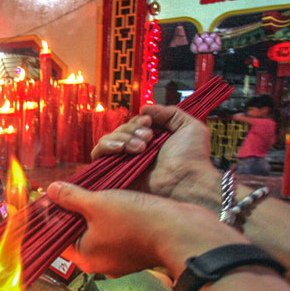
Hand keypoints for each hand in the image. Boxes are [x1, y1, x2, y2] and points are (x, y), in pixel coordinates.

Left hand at [46, 181, 244, 276]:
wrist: (183, 232)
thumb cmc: (138, 220)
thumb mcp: (98, 203)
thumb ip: (71, 198)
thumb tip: (50, 191)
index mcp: (84, 257)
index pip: (55, 237)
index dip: (51, 215)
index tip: (50, 197)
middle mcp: (99, 262)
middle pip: (75, 233)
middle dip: (73, 211)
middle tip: (71, 189)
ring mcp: (119, 258)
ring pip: (97, 231)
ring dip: (94, 212)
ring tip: (94, 191)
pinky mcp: (136, 250)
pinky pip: (116, 232)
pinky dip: (112, 217)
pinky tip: (115, 199)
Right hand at [91, 105, 219, 210]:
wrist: (186, 182)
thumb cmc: (192, 158)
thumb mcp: (189, 126)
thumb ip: (169, 112)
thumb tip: (144, 108)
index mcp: (153, 139)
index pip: (134, 123)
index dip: (139, 121)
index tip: (149, 123)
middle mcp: (137, 149)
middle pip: (121, 129)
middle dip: (132, 129)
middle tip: (148, 138)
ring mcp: (125, 161)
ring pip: (109, 139)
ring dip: (123, 137)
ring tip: (140, 147)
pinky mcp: (114, 172)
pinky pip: (98, 154)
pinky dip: (106, 147)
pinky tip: (121, 148)